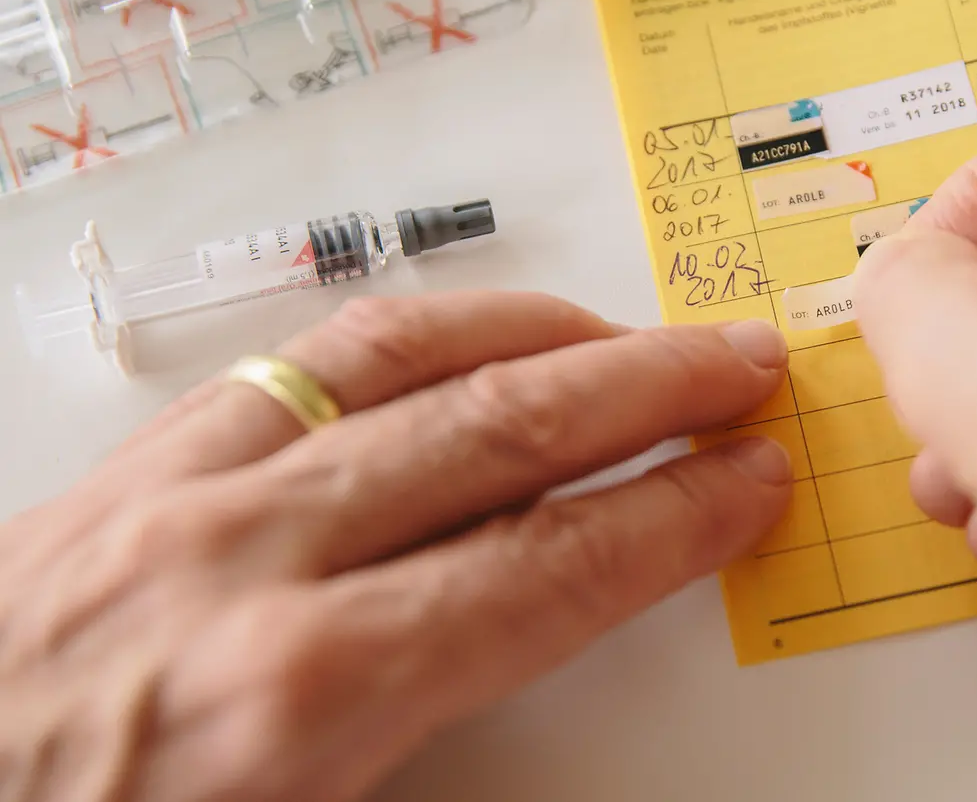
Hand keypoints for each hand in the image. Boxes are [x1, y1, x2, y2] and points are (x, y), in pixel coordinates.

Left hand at [0, 293, 791, 801]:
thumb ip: (446, 748)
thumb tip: (562, 682)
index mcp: (301, 695)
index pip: (550, 569)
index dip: (673, 518)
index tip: (743, 481)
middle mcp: (244, 565)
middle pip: (504, 435)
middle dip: (650, 391)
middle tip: (738, 369)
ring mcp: (179, 496)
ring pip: (407, 361)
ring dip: (549, 336)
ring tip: (634, 338)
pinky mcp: (131, 465)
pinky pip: (303, 355)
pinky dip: (419, 329)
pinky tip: (473, 336)